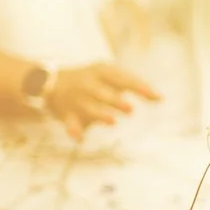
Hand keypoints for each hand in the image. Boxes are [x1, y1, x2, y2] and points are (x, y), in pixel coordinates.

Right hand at [45, 63, 160, 140]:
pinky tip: (79, 137)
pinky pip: (70, 123)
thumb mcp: (109, 75)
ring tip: (113, 121)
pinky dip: (73, 130)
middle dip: (116, 101)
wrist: (49, 81)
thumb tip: (160, 98)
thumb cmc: (92, 79)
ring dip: (100, 115)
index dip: (140, 87)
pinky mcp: (67, 114)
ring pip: (89, 108)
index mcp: (101, 72)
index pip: (122, 78)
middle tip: (131, 109)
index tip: (158, 98)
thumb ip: (133, 85)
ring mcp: (77, 99)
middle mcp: (89, 84)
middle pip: (103, 93)